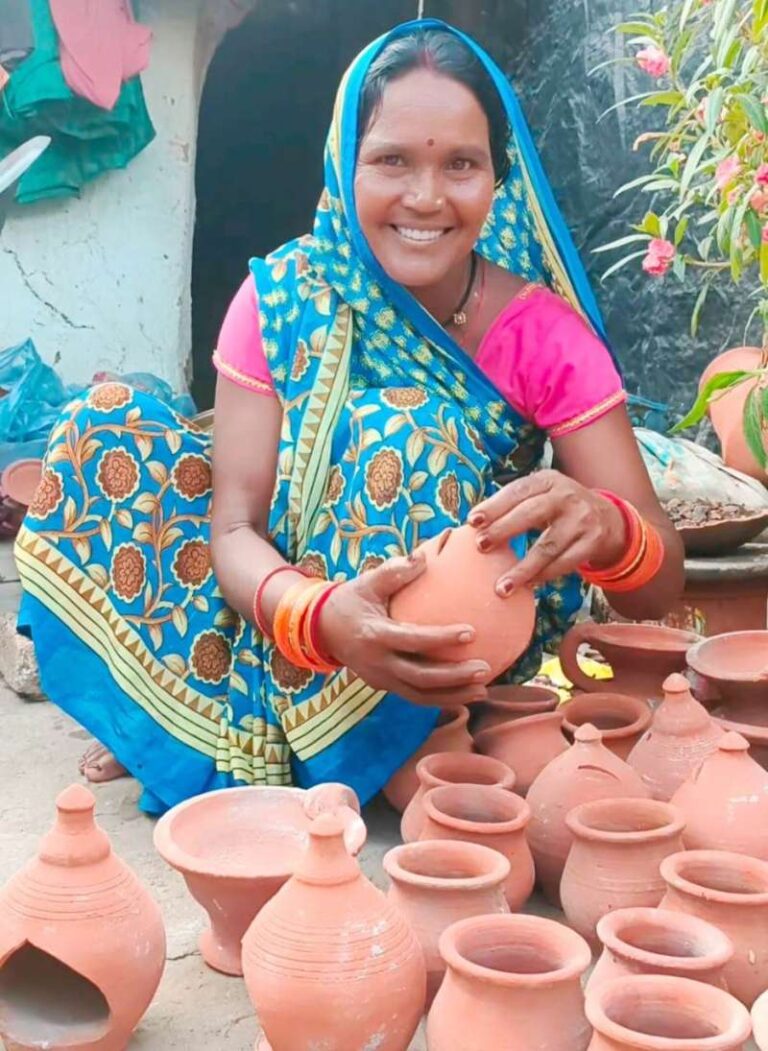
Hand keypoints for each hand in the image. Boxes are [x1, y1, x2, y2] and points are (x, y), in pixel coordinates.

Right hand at [318, 553, 491, 706]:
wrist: (321, 629)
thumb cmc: (351, 600)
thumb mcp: (367, 582)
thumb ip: (394, 571)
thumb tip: (424, 557)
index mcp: (374, 634)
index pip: (412, 640)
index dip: (441, 638)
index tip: (471, 632)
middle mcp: (377, 663)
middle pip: (420, 677)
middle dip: (454, 677)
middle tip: (485, 669)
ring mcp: (379, 679)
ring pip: (419, 695)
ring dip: (452, 695)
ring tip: (483, 690)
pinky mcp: (384, 686)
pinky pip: (414, 697)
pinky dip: (440, 700)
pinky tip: (465, 696)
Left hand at [468, 470, 626, 593]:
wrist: (608, 519)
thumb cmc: (559, 508)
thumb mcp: (542, 494)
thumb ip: (514, 504)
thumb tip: (474, 525)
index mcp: (548, 480)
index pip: (517, 491)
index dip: (494, 506)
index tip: (473, 521)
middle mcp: (566, 496)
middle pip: (531, 514)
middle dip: (504, 529)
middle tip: (481, 546)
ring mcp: (582, 520)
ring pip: (548, 546)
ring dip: (523, 569)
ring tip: (502, 586)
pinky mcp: (592, 542)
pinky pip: (564, 563)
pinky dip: (544, 576)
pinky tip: (527, 585)